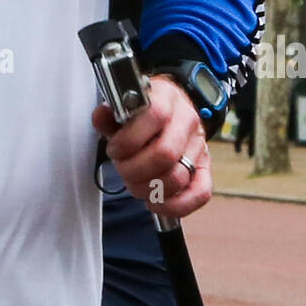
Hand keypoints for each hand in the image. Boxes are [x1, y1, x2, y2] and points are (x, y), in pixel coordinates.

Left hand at [92, 76, 212, 218]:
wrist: (170, 113)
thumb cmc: (143, 115)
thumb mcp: (123, 108)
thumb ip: (110, 115)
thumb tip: (101, 116)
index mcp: (167, 99)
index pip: (155, 116)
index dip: (129, 139)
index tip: (115, 149)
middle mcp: (187, 120)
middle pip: (165, 154)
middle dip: (134, 170)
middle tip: (123, 170)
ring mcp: (198, 146)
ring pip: (178, 178)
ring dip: (148, 190)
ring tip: (135, 184)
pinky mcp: (204, 169)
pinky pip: (200, 194)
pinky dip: (174, 206)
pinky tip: (155, 202)